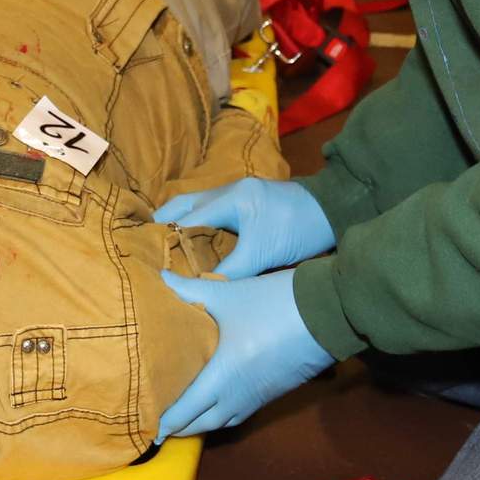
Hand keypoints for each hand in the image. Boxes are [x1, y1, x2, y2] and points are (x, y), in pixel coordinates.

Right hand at [153, 177, 333, 279]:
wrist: (334, 212)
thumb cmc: (298, 229)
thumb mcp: (263, 253)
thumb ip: (231, 270)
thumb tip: (203, 288)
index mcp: (229, 198)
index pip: (186, 217)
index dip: (166, 236)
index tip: (148, 255)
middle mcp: (228, 192)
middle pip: (183, 204)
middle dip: (163, 223)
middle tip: (144, 246)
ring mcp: (237, 197)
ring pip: (197, 208)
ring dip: (180, 225)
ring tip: (162, 248)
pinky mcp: (246, 206)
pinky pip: (212, 215)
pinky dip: (198, 228)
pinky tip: (192, 246)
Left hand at [155, 267, 333, 438]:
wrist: (327, 314)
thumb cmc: (271, 305)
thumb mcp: (226, 295)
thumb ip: (188, 289)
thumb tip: (159, 280)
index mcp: (221, 378)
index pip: (185, 411)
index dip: (164, 423)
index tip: (144, 429)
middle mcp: (237, 396)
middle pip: (201, 424)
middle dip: (178, 427)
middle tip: (156, 423)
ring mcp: (257, 398)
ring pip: (221, 422)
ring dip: (199, 424)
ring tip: (180, 416)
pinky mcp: (271, 392)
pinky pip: (238, 414)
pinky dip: (220, 415)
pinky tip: (213, 403)